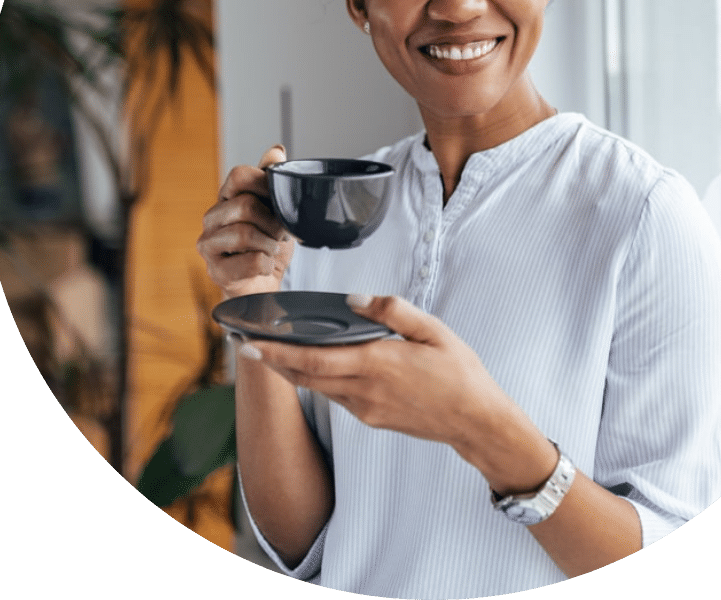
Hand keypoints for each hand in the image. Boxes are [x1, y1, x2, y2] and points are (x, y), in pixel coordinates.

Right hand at [197, 145, 295, 296]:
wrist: (264, 284)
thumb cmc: (267, 244)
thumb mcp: (275, 208)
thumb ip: (272, 179)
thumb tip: (276, 150)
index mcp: (226, 198)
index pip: (239, 175)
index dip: (266, 186)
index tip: (278, 203)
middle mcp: (211, 218)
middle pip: (246, 205)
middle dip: (273, 222)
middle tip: (280, 234)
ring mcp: (208, 245)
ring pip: (245, 233)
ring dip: (270, 244)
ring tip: (271, 250)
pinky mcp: (216, 271)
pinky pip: (250, 261)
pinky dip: (266, 264)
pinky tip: (263, 266)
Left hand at [239, 295, 558, 494]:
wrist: (475, 420)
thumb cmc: (458, 371)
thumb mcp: (432, 330)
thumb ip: (392, 311)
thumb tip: (354, 298)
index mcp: (377, 363)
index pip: (314, 358)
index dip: (278, 352)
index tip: (251, 343)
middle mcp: (364, 390)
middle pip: (306, 376)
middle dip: (273, 361)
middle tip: (245, 344)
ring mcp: (366, 409)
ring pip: (317, 388)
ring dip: (291, 371)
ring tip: (270, 352)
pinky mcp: (372, 418)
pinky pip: (335, 397)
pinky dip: (316, 381)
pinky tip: (313, 367)